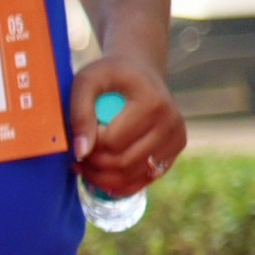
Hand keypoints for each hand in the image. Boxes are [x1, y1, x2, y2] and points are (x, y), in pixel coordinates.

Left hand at [72, 54, 184, 199]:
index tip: (78, 138)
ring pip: (134, 175)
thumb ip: (80, 113)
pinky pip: (146, 179)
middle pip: (124, 162)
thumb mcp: (87, 81)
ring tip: (86, 166)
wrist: (140, 71)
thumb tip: (81, 151)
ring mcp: (177, 138)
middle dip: (94, 166)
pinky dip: (121, 184)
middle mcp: (171, 123)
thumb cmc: (110, 74)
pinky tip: (102, 175)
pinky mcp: (175, 150)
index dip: (89, 146)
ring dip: (104, 178)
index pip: (112, 142)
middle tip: (77, 158)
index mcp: (152, 104)